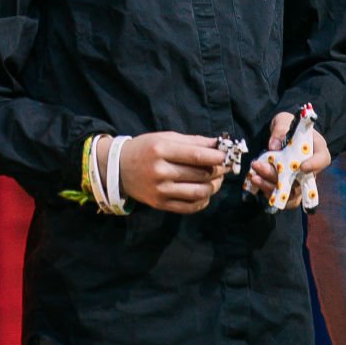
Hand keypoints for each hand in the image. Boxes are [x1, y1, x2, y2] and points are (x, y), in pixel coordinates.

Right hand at [114, 132, 229, 213]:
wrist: (118, 169)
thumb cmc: (145, 149)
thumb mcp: (165, 137)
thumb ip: (192, 141)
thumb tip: (218, 144)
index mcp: (161, 150)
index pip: (197, 156)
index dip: (217, 157)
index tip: (227, 156)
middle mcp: (160, 171)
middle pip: (200, 175)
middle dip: (218, 171)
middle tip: (224, 167)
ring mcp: (160, 190)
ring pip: (199, 192)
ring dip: (214, 186)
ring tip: (216, 180)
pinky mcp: (160, 204)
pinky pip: (189, 207)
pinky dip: (203, 201)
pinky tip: (205, 192)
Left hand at [246, 111, 330, 208]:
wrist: (280, 135)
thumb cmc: (287, 126)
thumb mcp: (283, 120)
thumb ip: (280, 130)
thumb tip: (273, 146)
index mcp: (316, 149)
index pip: (323, 159)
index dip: (315, 165)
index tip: (301, 167)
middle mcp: (310, 168)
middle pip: (301, 180)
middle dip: (278, 175)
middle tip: (258, 166)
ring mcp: (299, 180)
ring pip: (290, 192)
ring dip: (269, 186)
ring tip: (253, 176)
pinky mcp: (288, 187)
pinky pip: (281, 196)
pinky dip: (267, 191)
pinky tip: (255, 181)